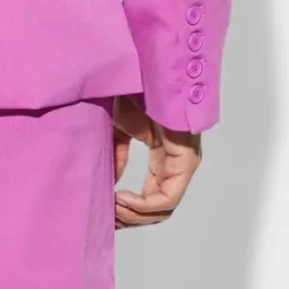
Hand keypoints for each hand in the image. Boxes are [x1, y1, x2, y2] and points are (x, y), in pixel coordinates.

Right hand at [111, 96, 200, 228]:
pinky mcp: (185, 160)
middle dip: (128, 218)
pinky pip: (167, 198)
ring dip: (133, 214)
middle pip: (157, 209)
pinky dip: (141, 204)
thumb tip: (107, 187)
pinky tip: (119, 197)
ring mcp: (184, 163)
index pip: (151, 198)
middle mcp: (177, 164)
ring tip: (110, 207)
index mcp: (164, 158)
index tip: (103, 211)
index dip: (126, 211)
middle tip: (105, 218)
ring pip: (164, 209)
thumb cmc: (133, 92)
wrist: (141, 70)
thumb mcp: (117, 132)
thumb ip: (115, 159)